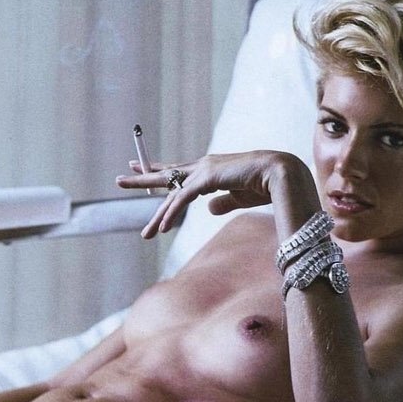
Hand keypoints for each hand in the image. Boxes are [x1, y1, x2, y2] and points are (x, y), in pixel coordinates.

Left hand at [116, 150, 304, 237]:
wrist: (282, 173)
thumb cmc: (265, 184)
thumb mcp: (239, 197)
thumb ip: (223, 203)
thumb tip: (209, 210)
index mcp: (209, 169)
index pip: (177, 170)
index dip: (159, 171)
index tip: (141, 167)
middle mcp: (202, 166)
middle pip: (166, 175)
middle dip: (142, 179)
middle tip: (119, 179)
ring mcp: (203, 170)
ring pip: (173, 195)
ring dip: (158, 218)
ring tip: (144, 235)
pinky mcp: (207, 178)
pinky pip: (183, 199)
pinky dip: (171, 215)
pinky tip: (161, 230)